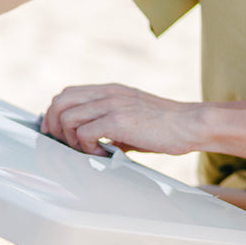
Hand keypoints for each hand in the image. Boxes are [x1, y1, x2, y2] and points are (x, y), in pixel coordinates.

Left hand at [41, 83, 201, 155]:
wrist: (190, 124)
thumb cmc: (163, 127)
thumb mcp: (129, 120)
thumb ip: (106, 126)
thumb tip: (86, 143)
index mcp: (109, 91)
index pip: (66, 94)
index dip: (55, 115)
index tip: (59, 135)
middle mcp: (107, 93)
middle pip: (60, 102)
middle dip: (55, 127)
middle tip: (66, 145)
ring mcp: (112, 105)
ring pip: (68, 118)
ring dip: (71, 140)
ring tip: (89, 151)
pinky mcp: (119, 121)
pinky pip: (85, 133)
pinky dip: (87, 148)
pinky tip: (103, 153)